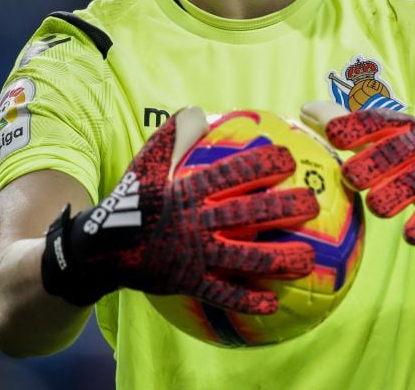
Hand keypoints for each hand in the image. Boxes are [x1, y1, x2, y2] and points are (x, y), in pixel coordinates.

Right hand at [41, 106, 319, 312]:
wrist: (101, 248)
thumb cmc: (132, 200)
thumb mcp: (147, 163)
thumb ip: (174, 136)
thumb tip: (197, 110)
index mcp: (187, 191)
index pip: (230, 173)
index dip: (260, 164)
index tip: (289, 158)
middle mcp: (195, 223)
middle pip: (246, 216)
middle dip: (283, 210)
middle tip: (313, 205)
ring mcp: (193, 255)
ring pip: (243, 257)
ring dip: (277, 259)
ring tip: (309, 260)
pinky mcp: (188, 283)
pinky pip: (222, 294)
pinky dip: (247, 301)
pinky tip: (273, 304)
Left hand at [301, 102, 414, 245]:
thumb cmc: (408, 147)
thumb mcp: (384, 130)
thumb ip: (344, 123)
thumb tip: (305, 112)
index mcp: (399, 123)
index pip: (376, 120)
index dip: (355, 127)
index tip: (333, 136)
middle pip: (397, 150)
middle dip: (374, 163)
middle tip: (351, 177)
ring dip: (397, 194)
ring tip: (377, 207)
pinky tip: (409, 237)